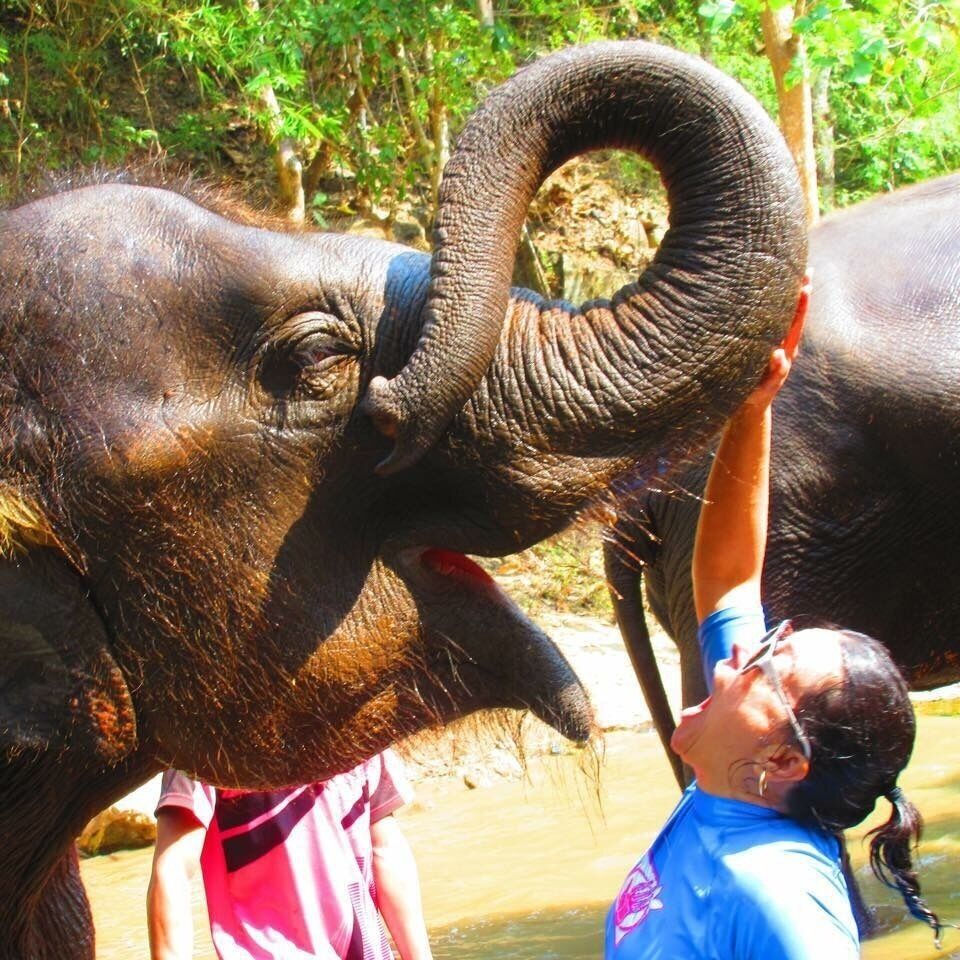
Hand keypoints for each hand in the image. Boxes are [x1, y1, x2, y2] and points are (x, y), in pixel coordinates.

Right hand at [743, 271, 810, 408]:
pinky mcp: (766, 345)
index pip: (796, 324)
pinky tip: (772, 294)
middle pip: (795, 315)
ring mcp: (776, 344)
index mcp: (786, 351)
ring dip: (790, 296)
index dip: (801, 305)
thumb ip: (775, 372)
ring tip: (796, 275)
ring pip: (785, 317)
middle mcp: (784, 344)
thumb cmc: (757, 395)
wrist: (751, 405)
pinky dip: (775, 307)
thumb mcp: (765, 387)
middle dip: (801, 293)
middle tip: (807, 270)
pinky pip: (773, 322)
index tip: (805, 287)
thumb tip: (779, 353)